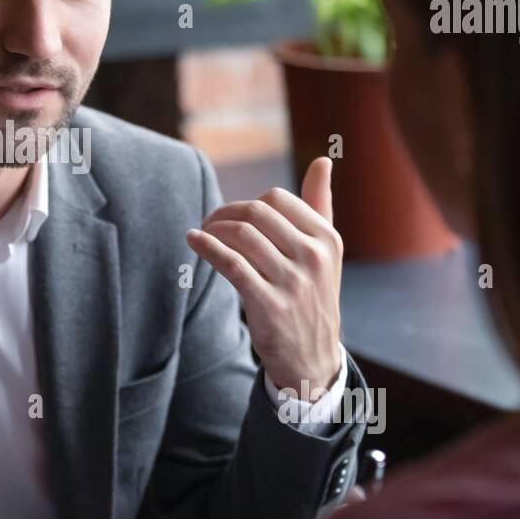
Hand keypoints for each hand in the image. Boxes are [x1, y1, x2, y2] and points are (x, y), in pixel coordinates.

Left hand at [186, 156, 342, 395]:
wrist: (313, 358)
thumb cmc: (312, 297)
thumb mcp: (325, 252)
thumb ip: (320, 206)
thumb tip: (323, 160)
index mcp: (327, 238)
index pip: (277, 199)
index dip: (245, 203)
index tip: (228, 216)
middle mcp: (313, 257)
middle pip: (256, 213)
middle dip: (224, 213)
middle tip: (207, 223)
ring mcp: (293, 281)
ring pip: (242, 236)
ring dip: (212, 230)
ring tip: (201, 235)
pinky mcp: (269, 304)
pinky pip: (231, 264)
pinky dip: (206, 247)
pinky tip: (192, 241)